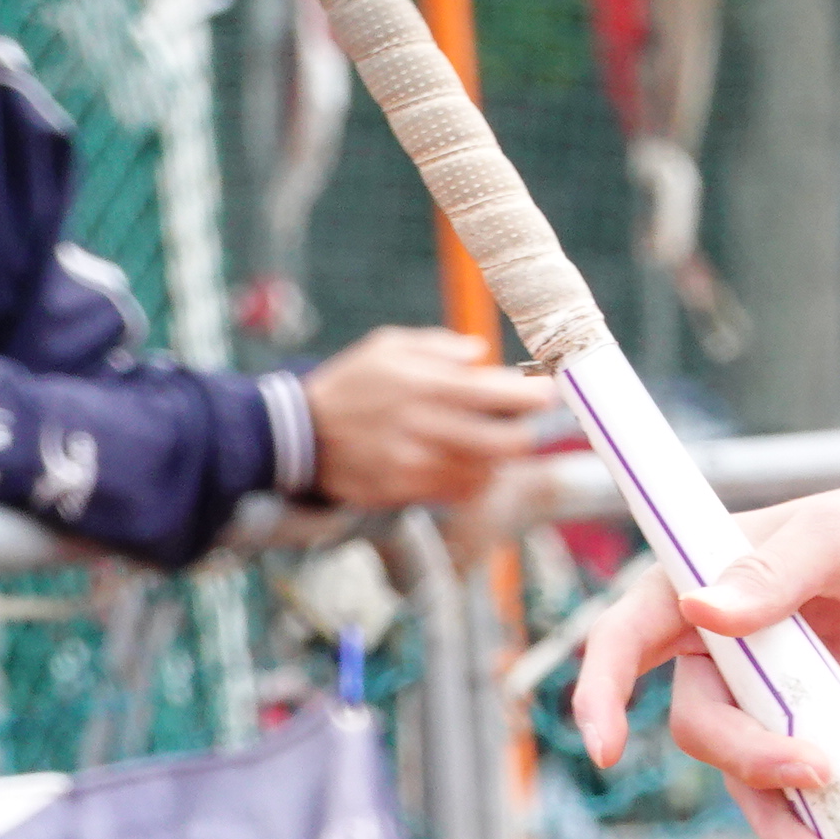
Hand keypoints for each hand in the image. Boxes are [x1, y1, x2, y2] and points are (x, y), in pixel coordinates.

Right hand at [302, 326, 553, 508]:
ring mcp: (414, 465)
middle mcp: (426, 427)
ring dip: (496, 460)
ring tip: (483, 443)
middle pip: (509, 443)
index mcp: (429, 385)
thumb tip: (482, 353)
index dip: (538, 396)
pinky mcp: (401, 492)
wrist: (294, 433)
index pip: (505, 395)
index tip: (546, 393)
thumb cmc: (350, 383)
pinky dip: (470, 480)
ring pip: (487, 472)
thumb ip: (441, 345)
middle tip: (519, 424)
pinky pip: (457, 493)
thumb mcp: (389, 346)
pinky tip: (460, 464)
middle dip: (525, 433)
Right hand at [570, 468, 839, 838]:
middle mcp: (733, 639)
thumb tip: (700, 611)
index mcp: (714, 575)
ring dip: (768, 814)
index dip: (602, 688)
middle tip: (812, 767)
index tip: (605, 747)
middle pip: (696, 718)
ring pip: (740, 768)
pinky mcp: (827, 727)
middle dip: (742, 754)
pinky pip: (792, 788)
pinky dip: (801, 825)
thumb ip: (774, 577)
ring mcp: (779, 689)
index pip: (630, 631)